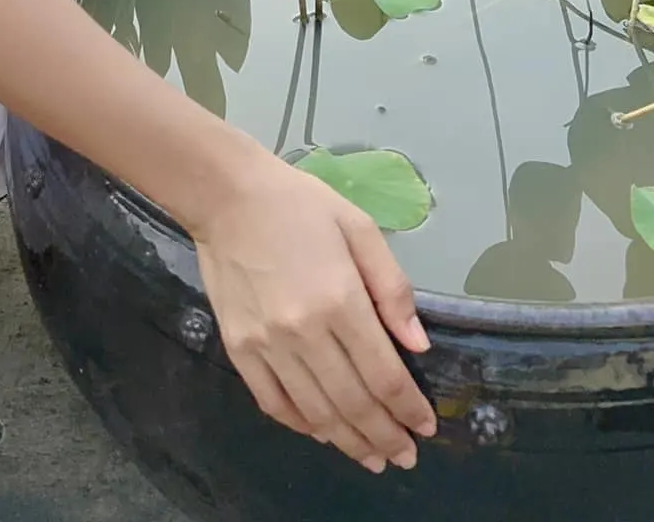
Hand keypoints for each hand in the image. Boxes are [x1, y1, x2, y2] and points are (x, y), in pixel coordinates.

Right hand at [191, 155, 436, 472]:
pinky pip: (274, 403)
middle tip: (405, 456)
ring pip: (316, 413)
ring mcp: (268, 345)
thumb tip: (417, 346)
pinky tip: (322, 432)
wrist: (227, 196)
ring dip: (348, 441)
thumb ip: (392, 288)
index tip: (426, 428)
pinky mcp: (239, 349)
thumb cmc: (300, 204)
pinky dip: (302, 425)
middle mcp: (305, 332)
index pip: (384, 374)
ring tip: (372, 457)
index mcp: (341, 299)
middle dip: (385, 436)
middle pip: (353, 403)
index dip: (409, 409)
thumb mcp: (359, 228)